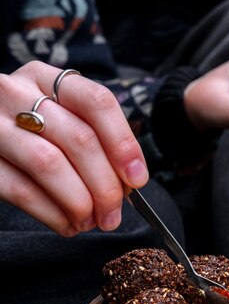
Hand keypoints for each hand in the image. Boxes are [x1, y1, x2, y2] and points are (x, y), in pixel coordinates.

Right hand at [0, 61, 148, 235]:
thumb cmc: (33, 131)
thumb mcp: (62, 118)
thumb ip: (97, 140)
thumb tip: (129, 181)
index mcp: (47, 78)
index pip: (98, 102)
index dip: (123, 143)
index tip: (138, 179)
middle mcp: (16, 93)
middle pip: (79, 138)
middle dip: (105, 184)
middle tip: (114, 213)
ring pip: (49, 164)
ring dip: (80, 201)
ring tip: (92, 222)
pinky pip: (21, 190)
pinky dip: (52, 213)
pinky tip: (68, 225)